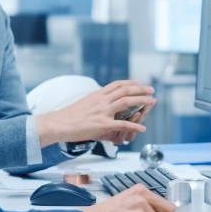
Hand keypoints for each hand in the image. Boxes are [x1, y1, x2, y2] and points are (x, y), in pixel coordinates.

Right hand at [37, 80, 155, 146]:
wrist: (58, 123)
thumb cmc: (69, 116)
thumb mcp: (84, 102)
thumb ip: (96, 100)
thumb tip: (104, 99)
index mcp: (97, 94)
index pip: (118, 84)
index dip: (132, 83)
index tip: (141, 84)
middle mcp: (101, 100)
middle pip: (126, 90)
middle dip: (141, 89)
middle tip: (152, 91)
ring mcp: (102, 112)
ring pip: (127, 102)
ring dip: (142, 101)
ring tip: (152, 103)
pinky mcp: (102, 124)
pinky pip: (122, 124)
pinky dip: (135, 125)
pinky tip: (142, 128)